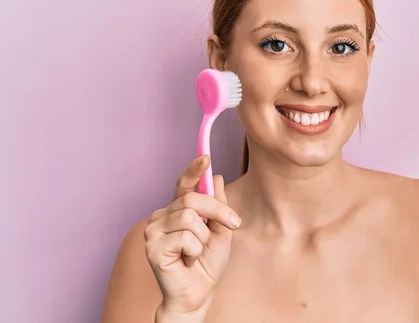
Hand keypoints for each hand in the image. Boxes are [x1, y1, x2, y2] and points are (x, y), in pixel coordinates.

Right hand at [144, 156, 241, 316]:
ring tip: (197, 251)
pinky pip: (185, 237)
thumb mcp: (221, 230)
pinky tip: (187, 260)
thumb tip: (216, 177)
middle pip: (191, 198)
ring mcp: (153, 231)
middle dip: (218, 211)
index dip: (193, 170)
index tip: (206, 158)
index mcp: (176, 210)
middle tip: (232, 225)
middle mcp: (161, 216)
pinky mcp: (152, 247)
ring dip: (204, 237)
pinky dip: (195, 250)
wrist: (199, 294)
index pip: (183, 185)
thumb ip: (218, 206)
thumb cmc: (207, 264)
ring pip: (189, 217)